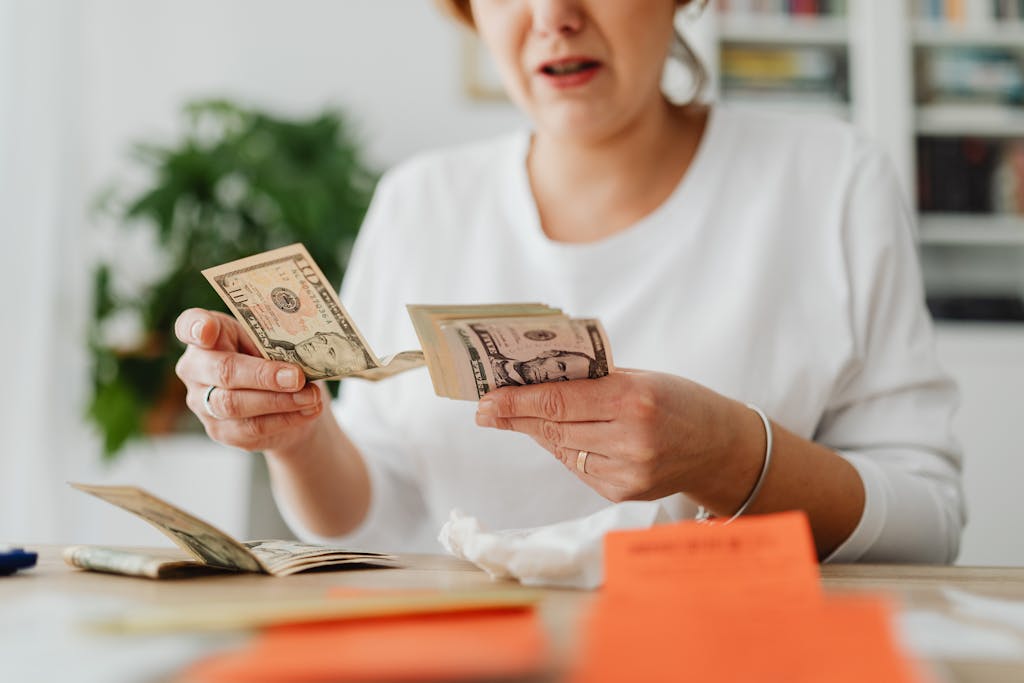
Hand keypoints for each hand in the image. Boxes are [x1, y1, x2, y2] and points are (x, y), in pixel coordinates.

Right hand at [174, 308, 326, 452]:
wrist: (283, 400)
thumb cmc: (272, 359)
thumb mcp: (272, 341)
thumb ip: (275, 343)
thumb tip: (299, 357)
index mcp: (206, 333)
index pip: (190, 325)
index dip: (196, 327)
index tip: (208, 330)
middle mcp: (195, 367)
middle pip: (222, 371)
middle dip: (263, 375)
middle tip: (297, 377)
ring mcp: (202, 401)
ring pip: (236, 404)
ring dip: (280, 401)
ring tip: (311, 396)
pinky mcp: (220, 430)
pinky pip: (252, 427)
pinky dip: (286, 419)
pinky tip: (308, 410)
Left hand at [474, 370, 759, 504]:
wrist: (720, 447)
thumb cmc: (679, 401)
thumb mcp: (640, 378)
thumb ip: (591, 382)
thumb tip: (533, 382)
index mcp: (634, 399)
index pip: (558, 400)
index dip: (516, 400)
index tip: (486, 398)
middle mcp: (630, 439)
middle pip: (554, 427)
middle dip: (515, 416)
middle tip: (485, 408)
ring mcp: (627, 471)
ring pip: (562, 448)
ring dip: (537, 431)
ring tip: (514, 416)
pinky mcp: (623, 492)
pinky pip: (578, 467)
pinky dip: (565, 449)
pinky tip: (559, 436)